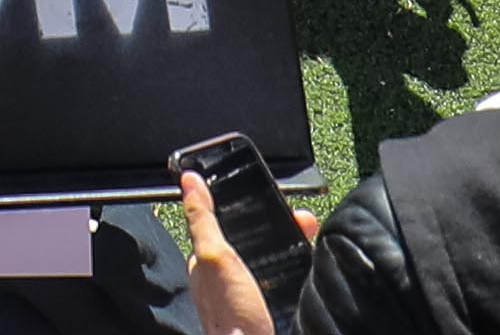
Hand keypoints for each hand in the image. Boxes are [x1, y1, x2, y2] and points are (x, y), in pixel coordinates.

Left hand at [173, 168, 311, 334]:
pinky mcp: (271, 307)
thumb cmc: (231, 320)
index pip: (228, 223)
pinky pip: (286, 279)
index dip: (250, 208)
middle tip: (304, 222)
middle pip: (256, 240)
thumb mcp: (214, 259)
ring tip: (310, 238)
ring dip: (294, 247)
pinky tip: (309, 265)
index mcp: (208, 263)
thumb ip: (202, 219)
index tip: (274, 199)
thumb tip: (189, 180)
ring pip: (274, 258)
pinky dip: (299, 270)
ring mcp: (250, 293)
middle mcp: (228, 277)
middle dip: (281, 227)